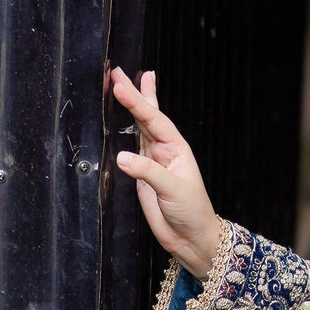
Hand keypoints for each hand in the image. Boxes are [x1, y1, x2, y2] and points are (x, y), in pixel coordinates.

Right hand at [108, 66, 223, 278]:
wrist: (191, 238)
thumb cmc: (191, 211)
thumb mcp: (172, 189)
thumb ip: (147, 172)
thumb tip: (121, 157)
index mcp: (176, 148)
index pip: (153, 118)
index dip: (136, 100)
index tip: (119, 84)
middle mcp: (163, 150)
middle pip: (146, 116)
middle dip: (133, 93)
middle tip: (118, 71)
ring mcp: (151, 161)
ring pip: (138, 128)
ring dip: (129, 107)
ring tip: (121, 85)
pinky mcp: (141, 176)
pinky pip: (129, 149)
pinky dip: (123, 132)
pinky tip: (119, 120)